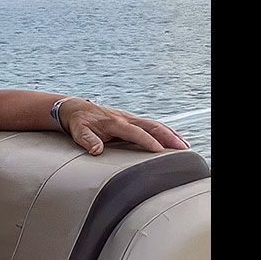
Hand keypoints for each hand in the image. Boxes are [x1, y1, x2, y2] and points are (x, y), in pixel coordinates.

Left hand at [60, 99, 189, 155]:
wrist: (76, 108)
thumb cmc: (78, 121)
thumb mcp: (78, 131)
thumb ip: (87, 140)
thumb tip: (96, 150)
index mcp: (115, 122)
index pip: (135, 132)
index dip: (148, 141)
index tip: (160, 151)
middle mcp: (126, 118)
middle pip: (152, 126)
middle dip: (168, 137)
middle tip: (183, 148)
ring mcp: (130, 118)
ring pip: (155, 124)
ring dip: (170, 134)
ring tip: (184, 145)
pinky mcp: (131, 121)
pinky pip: (151, 125)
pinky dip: (164, 131)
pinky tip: (173, 139)